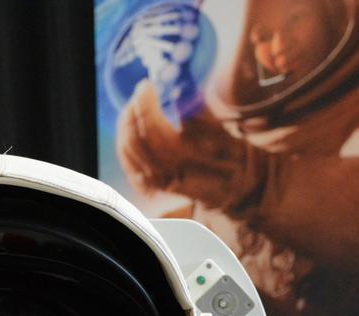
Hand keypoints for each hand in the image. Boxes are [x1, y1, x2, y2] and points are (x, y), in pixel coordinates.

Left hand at [116, 81, 267, 211]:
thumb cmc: (229, 154)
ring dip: (127, 122)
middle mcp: (170, 174)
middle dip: (134, 110)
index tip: (147, 85)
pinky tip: (130, 123)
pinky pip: (128, 161)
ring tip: (136, 103)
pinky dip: (125, 138)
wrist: (233, 186)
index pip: (153, 130)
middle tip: (142, 90)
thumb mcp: (222, 131)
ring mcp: (158, 183)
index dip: (146, 105)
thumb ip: (200, 112)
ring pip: (129, 149)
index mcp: (189, 159)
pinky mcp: (151, 186)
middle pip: (137, 139)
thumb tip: (179, 88)